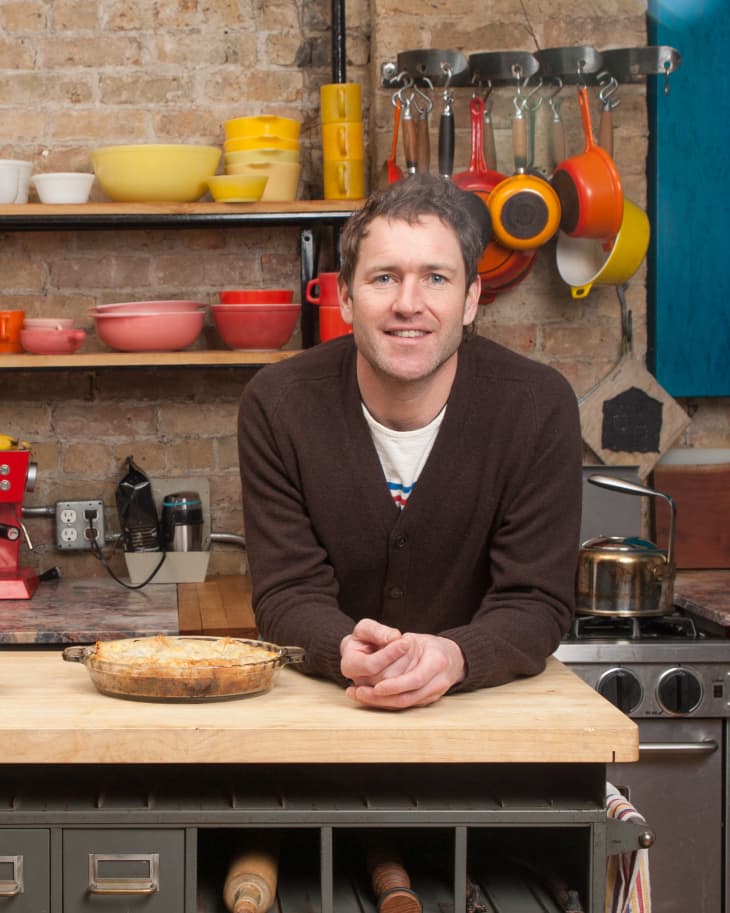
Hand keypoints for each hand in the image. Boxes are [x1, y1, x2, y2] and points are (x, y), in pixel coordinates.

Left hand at [341, 620, 464, 709]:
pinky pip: (407, 705)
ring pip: (406, 704)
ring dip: (381, 702)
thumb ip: (396, 643)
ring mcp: (435, 693)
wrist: (451, 657)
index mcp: (437, 661)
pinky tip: (371, 698)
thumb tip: (379, 649)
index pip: (415, 679)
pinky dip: (388, 703)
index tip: (376, 686)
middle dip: (382, 698)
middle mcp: (439, 680)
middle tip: (360, 692)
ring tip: (360, 695)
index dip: (395, 685)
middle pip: (408, 697)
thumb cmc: (427, 645)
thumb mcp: (413, 638)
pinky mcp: (428, 701)